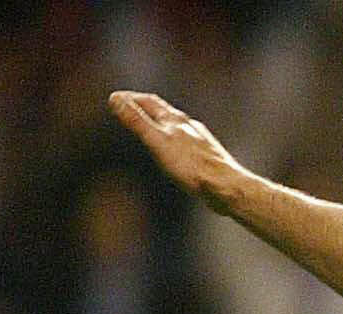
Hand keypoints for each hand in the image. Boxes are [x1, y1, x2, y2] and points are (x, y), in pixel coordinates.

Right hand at [108, 90, 248, 210]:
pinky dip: (178, 138)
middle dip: (147, 105)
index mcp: (175, 121)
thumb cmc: (192, 166)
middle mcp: (190, 126)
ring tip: (155, 123)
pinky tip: (182, 147)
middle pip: (165, 110)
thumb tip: (115, 98)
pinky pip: (190, 141)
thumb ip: (137, 121)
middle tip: (133, 103)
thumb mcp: (158, 141)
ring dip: (163, 121)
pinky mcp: (210, 156)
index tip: (117, 97)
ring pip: (179, 125)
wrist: (226, 186)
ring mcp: (201, 140)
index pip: (149, 102)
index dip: (131, 98)